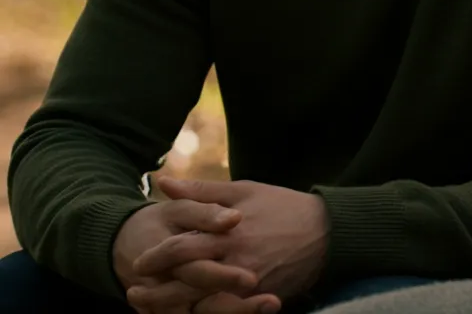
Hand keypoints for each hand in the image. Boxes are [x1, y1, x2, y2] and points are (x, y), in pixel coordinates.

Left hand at [129, 178, 328, 310]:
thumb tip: (165, 182)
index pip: (182, 247)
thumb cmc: (282, 205)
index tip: (139, 262)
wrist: (325, 231)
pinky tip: (188, 313)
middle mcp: (234, 259)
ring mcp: (246, 283)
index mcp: (227, 231)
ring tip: (152, 310)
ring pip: (201, 304)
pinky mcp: (258, 299)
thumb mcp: (244, 190)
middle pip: (186, 281)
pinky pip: (224, 313)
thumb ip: (202, 190)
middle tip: (135, 294)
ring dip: (174, 308)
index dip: (157, 256)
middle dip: (157, 291)